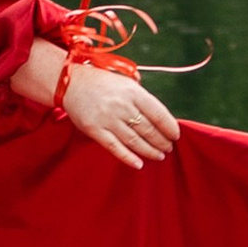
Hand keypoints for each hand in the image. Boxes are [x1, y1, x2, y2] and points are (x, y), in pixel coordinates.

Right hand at [58, 62, 179, 171]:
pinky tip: (139, 164)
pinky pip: (114, 147)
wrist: (71, 83)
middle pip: (148, 129)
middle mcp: (122, 105)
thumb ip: (141, 98)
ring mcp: (108, 119)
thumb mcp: (126, 82)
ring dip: (150, 151)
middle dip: (162, 141)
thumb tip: (160, 118)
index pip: (158, 113)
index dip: (169, 127)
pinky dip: (128, 157)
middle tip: (168, 148)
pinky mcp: (94, 130)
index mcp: (133, 92)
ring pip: (134, 141)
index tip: (175, 135)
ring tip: (159, 156)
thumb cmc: (102, 83)